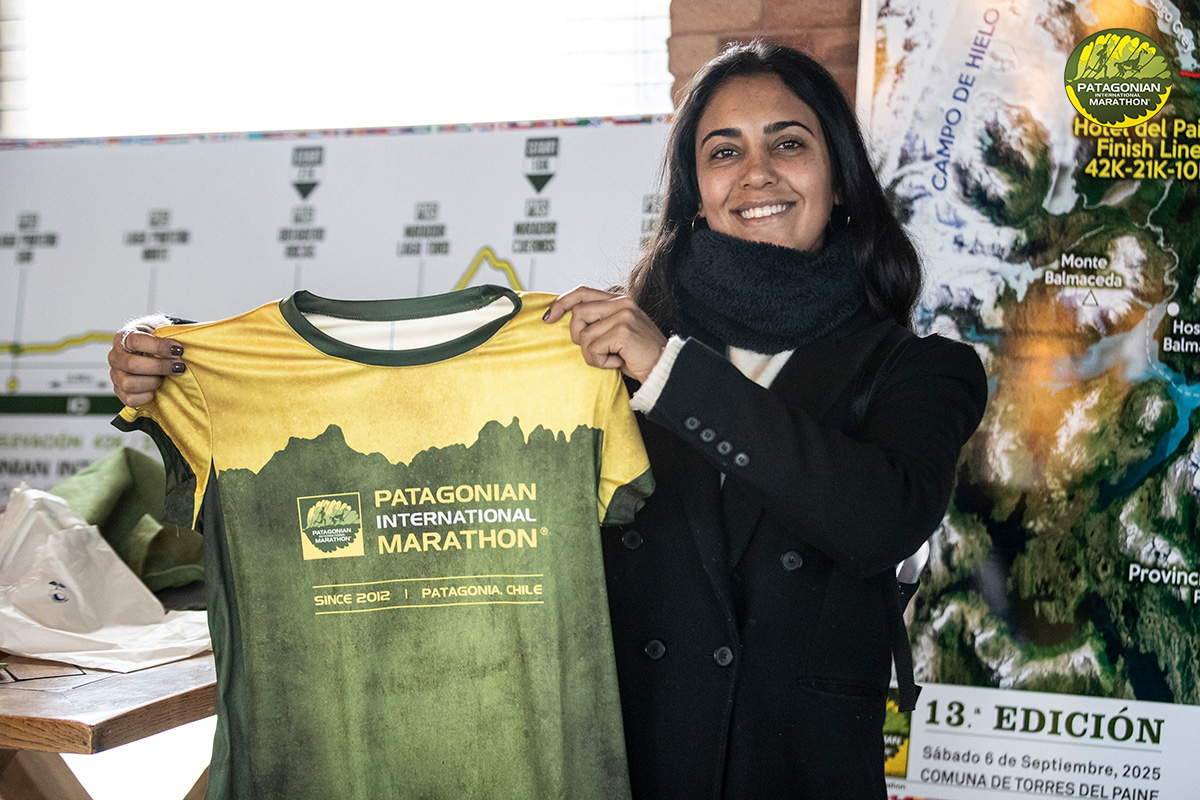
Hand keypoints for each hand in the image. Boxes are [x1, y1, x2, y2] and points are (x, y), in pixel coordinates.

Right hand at [108, 317, 184, 406]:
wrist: (150, 351)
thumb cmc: (156, 339)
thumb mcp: (161, 329)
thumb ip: (167, 333)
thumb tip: (182, 346)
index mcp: (123, 337)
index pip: (135, 341)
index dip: (159, 346)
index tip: (178, 350)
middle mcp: (115, 357)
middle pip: (132, 364)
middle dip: (160, 367)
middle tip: (178, 367)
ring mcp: (115, 375)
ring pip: (128, 384)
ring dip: (153, 382)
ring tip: (165, 378)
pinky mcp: (120, 392)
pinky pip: (130, 399)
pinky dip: (146, 396)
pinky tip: (157, 389)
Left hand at [543, 287, 666, 382]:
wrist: (664, 368)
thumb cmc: (637, 355)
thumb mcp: (615, 332)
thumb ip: (597, 321)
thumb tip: (565, 318)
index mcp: (618, 300)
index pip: (581, 292)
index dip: (561, 302)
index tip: (548, 318)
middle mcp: (621, 303)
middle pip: (577, 313)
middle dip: (578, 336)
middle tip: (596, 350)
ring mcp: (623, 315)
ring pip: (583, 335)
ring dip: (592, 354)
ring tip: (611, 358)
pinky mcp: (622, 331)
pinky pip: (592, 348)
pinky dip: (601, 361)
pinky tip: (618, 361)